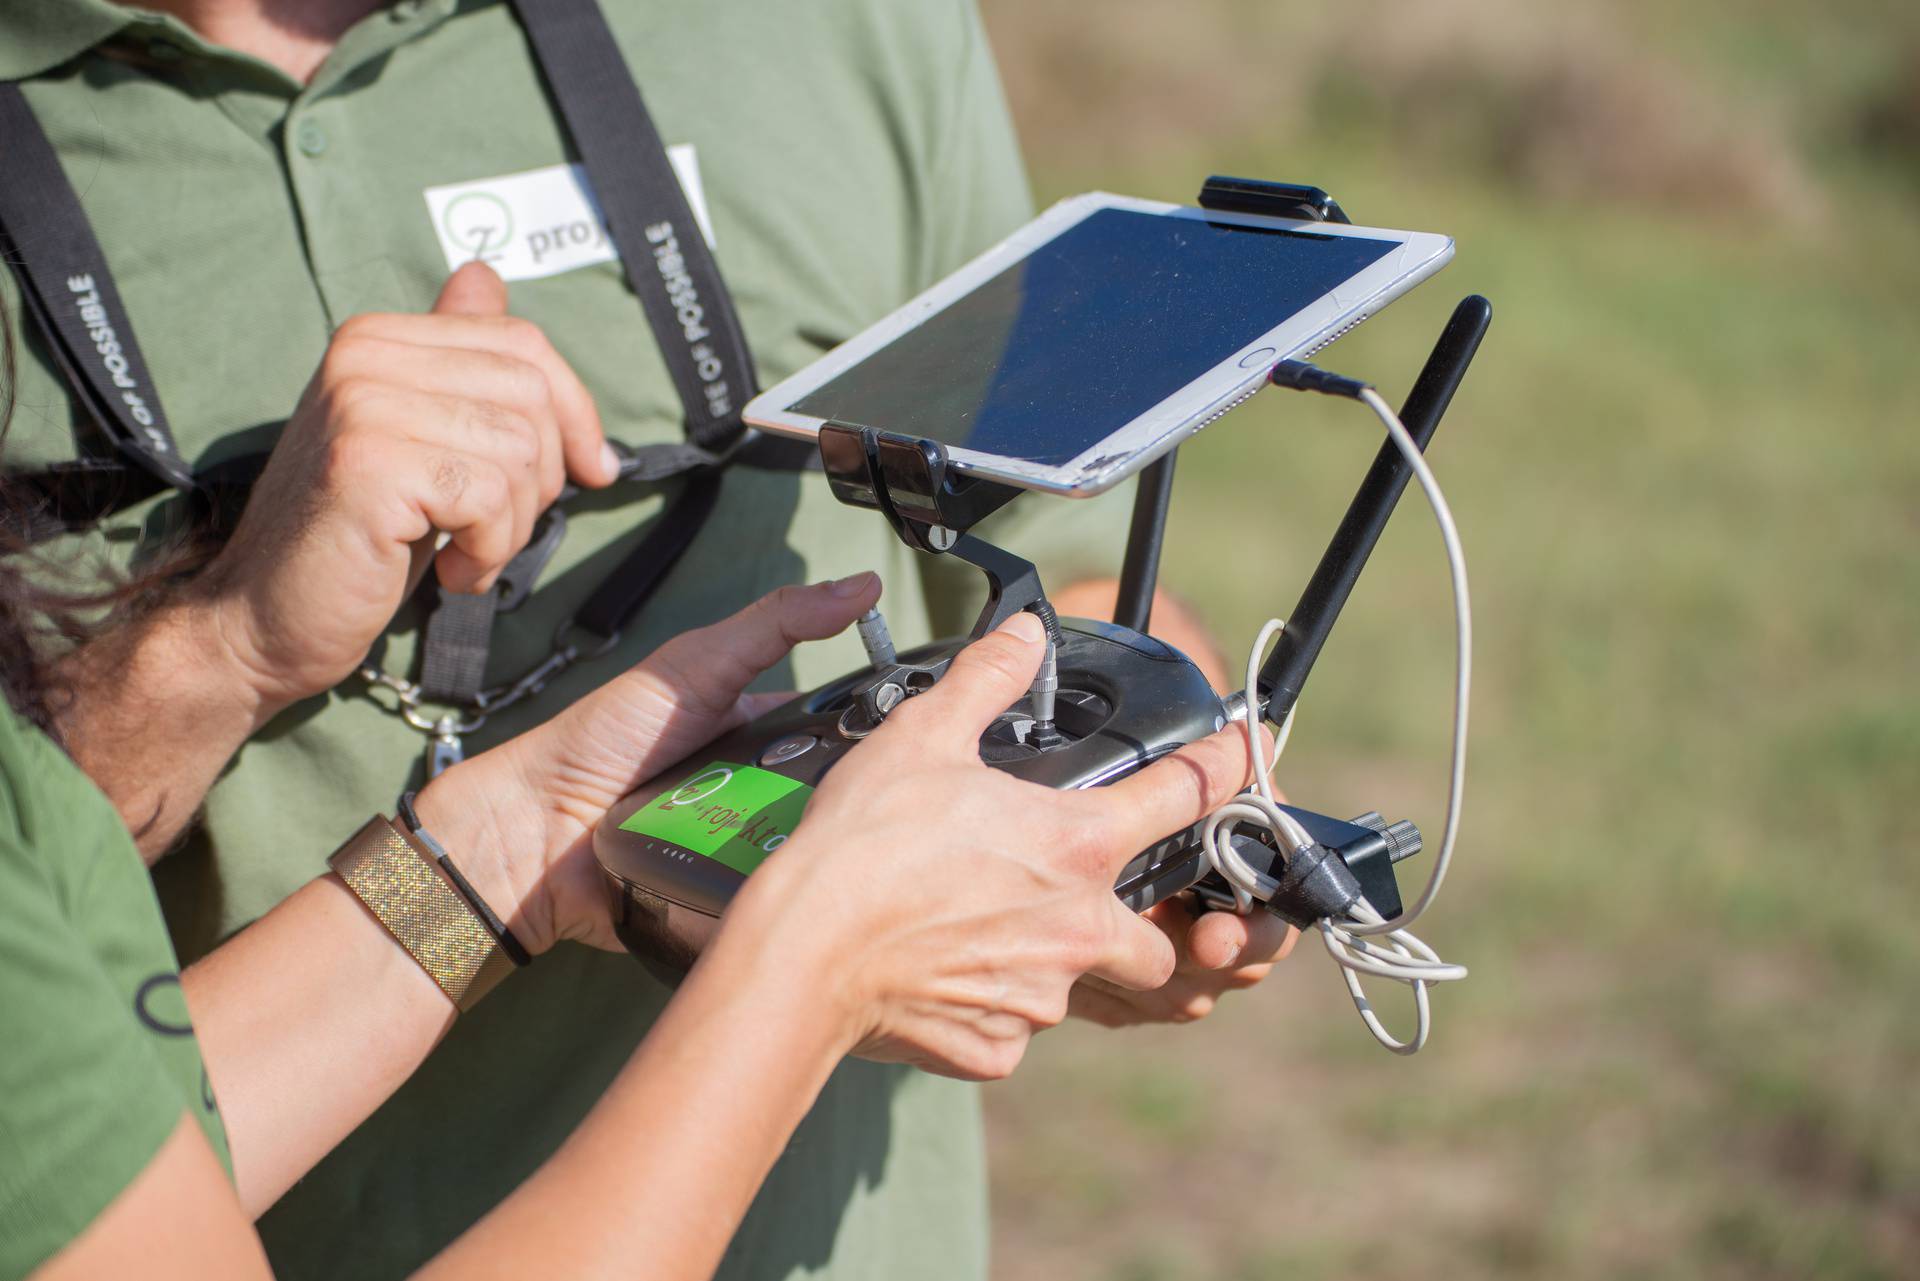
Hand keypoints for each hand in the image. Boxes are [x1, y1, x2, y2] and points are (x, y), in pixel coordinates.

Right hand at [192, 261, 620, 715]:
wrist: (261, 617)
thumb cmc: (356, 539)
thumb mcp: (416, 437)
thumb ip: (449, 362)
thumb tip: (484, 275)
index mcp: (378, 337)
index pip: (522, 342)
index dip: (575, 411)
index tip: (594, 469)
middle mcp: (364, 354)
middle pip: (531, 394)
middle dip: (542, 476)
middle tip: (494, 528)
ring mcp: (362, 404)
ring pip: (518, 449)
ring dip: (513, 523)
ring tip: (463, 552)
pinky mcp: (369, 465)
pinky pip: (491, 497)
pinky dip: (488, 549)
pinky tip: (448, 570)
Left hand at [410, 573, 887, 954]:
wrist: (533, 832)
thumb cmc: (601, 739)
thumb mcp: (698, 664)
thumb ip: (778, 622)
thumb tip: (861, 585)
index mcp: (758, 731)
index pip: (838, 730)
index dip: (876, 731)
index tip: (919, 732)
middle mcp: (758, 790)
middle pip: (833, 796)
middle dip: (854, 798)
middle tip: (879, 797)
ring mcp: (744, 848)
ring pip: (812, 850)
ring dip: (823, 848)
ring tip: (849, 845)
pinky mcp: (727, 900)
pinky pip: (776, 898)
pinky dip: (787, 894)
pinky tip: (808, 890)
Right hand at [724, 612, 1262, 1081]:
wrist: (802, 953)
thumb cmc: (863, 842)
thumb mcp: (924, 736)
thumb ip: (987, 679)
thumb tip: (1025, 633)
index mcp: (1077, 845)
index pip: (1186, 797)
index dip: (1226, 768)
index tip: (1248, 753)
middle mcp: (1079, 929)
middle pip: (1157, 941)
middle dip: (1141, 928)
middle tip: (1076, 902)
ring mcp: (1040, 996)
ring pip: (1076, 987)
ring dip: (1047, 963)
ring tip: (977, 930)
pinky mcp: (997, 1049)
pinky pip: (1011, 1030)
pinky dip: (986, 1005)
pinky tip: (938, 973)